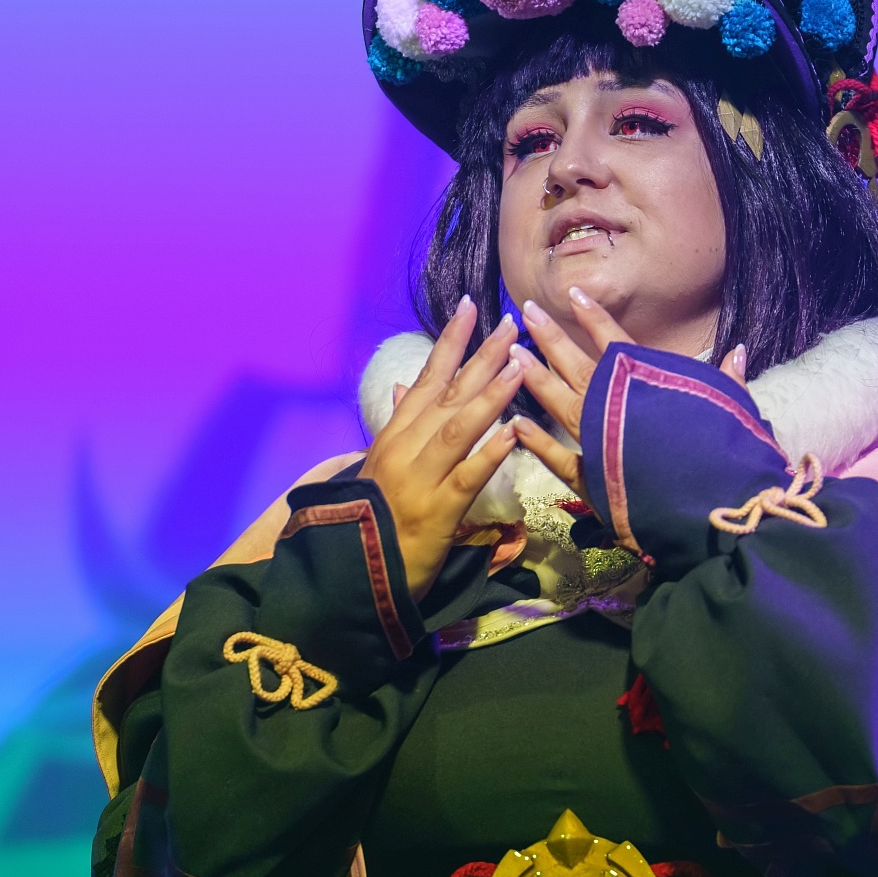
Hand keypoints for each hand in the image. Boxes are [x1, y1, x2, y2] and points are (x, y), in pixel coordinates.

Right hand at [362, 297, 525, 597]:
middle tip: (511, 324)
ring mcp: (420, 478)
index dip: (450, 341)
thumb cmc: (376, 514)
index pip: (427, 377)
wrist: (359, 569)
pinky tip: (514, 433)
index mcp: (396, 434)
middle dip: (481, 357)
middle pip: (448, 394)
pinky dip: (490, 454)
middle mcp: (405, 448)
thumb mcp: (383, 463)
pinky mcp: (437, 511)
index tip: (472, 307)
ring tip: (518, 365)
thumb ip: (399, 423)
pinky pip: (467, 477)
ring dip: (489, 395)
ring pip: (457, 428)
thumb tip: (405, 385)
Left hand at [512, 286, 745, 492]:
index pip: (617, 344)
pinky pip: (559, 458)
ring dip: (535, 378)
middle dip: (550, 338)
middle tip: (525, 313)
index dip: (595, 318)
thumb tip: (738, 349)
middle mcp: (616, 408)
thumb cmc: (725, 454)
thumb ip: (728, 380)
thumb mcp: (732, 409)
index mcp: (648, 388)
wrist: (711, 505)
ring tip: (512, 354)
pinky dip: (537, 442)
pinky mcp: (591, 479)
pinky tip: (515, 424)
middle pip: (577, 366)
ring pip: (561, 403)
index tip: (573, 294)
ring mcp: (599, 442)